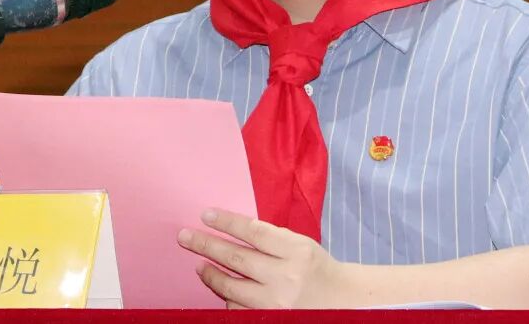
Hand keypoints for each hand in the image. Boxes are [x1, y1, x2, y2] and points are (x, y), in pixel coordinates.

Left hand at [177, 208, 350, 308]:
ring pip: (232, 287)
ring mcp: (277, 303)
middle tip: (185, 236)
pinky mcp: (271, 320)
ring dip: (211, 274)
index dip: (227, 222)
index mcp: (296, 250)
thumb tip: (231, 230)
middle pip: (236, 258)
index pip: (253, 232)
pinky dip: (227, 299)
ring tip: (199, 264)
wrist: (342, 302)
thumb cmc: (317, 268)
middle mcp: (286, 277)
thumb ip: (271, 239)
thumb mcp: (300, 244)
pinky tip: (221, 289)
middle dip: (207, 245)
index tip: (206, 215)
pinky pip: (239, 310)